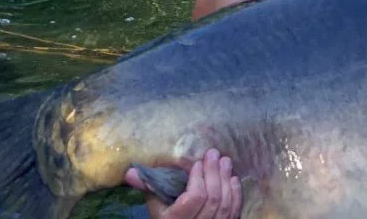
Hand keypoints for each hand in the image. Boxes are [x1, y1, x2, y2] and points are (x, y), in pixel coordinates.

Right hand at [125, 149, 241, 218]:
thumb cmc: (165, 217)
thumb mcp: (154, 205)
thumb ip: (147, 186)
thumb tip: (130, 171)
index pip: (194, 198)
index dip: (199, 179)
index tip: (198, 163)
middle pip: (213, 199)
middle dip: (214, 174)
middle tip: (214, 154)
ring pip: (226, 206)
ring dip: (226, 180)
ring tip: (226, 161)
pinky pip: (234, 212)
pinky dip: (236, 194)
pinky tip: (234, 179)